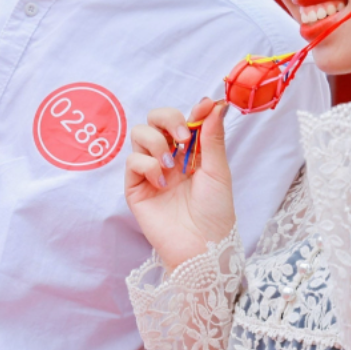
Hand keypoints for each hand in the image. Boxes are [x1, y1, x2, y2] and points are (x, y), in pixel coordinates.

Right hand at [124, 99, 235, 271]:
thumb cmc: (215, 212)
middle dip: (168, 118)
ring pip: (139, 134)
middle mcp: (168, 157)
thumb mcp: (218, 170)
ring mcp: (150, 171)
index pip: (183, 120)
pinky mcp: (135, 187)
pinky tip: (162, 184)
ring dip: (156, 142)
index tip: (204, 107)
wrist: (202, 246)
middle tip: (183, 137)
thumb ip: (212, 137)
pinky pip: (132, 160)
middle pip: (155, 119)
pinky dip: (147, 165)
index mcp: (190, 152)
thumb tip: (215, 104)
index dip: (191, 111)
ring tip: (171, 165)